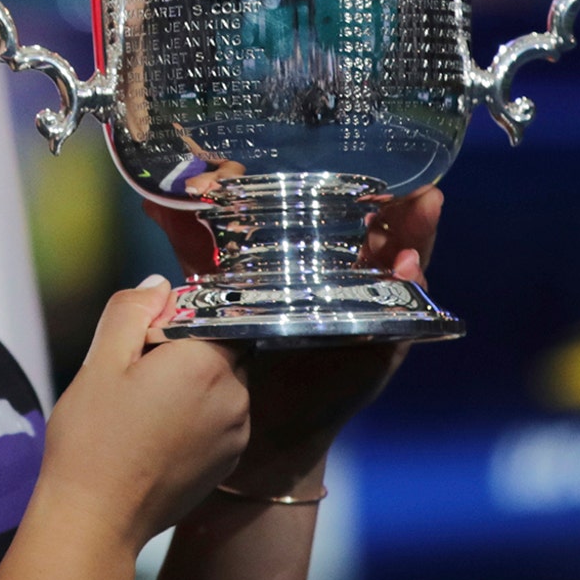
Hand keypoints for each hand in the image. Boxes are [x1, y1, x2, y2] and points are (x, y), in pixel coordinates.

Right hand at [36, 277, 251, 552]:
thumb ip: (132, 310)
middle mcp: (235, 396)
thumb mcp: (101, 362)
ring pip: (220, 385)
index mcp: (207, 363)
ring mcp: (236, 434)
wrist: (96, 520)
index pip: (211, 313)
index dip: (174, 318)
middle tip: (134, 376)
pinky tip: (153, 436)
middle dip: (183, 351)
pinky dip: (194, 417)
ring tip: (141, 410)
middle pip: (219, 348)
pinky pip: (219, 420)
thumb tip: (160, 284)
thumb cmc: (92, 439)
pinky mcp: (228, 463)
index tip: (140, 337)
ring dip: (190, 385)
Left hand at [140, 186, 443, 494]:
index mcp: (317, 264)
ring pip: (404, 270)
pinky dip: (411, 293)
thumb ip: (193, 246)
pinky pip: (404, 321)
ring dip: (417, 238)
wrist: (251, 422)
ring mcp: (369, 316)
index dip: (358, 188)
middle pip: (385, 235)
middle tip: (417, 179)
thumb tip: (155, 199)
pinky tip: (409, 269)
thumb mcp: (216, 287)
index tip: (365, 157)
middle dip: (403, 206)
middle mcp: (349, 284)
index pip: (347, 216)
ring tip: (425, 208)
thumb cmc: (237, 349)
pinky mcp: (378, 351)